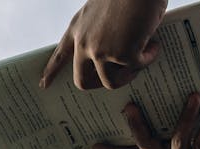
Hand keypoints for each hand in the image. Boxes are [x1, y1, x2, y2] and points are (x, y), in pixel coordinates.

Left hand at [40, 0, 168, 89]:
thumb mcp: (102, 11)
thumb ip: (100, 32)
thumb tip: (116, 56)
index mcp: (77, 28)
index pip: (60, 55)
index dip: (51, 72)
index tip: (44, 84)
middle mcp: (85, 42)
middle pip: (82, 80)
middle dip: (98, 85)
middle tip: (116, 79)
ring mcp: (102, 51)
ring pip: (111, 82)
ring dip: (128, 76)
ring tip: (140, 60)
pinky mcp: (123, 55)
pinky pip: (136, 68)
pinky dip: (148, 58)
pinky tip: (154, 46)